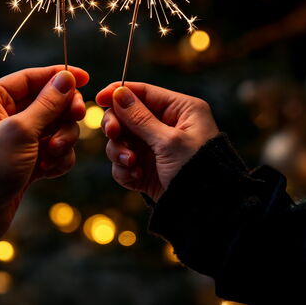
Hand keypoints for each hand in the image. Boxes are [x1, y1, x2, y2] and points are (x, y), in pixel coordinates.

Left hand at [0, 65, 88, 236]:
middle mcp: (3, 115)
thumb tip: (67, 78)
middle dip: (63, 113)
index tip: (86, 78)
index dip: (60, 76)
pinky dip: (56, 159)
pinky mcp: (26, 161)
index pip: (31, 78)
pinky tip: (48, 170)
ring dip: (62, 139)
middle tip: (77, 117)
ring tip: (52, 154)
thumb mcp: (20, 130)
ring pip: (55, 127)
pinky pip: (53, 151)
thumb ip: (48, 103)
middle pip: (48, 102)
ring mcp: (16, 139)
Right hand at [96, 82, 218, 200]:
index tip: (100, 98)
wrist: (206, 211)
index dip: (119, 93)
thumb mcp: (169, 141)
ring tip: (131, 164)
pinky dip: (125, 170)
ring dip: (120, 152)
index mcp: (180, 110)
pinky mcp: (146, 169)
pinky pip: (123, 163)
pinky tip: (137, 178)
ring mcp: (155, 148)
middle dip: (117, 126)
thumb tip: (119, 93)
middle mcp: (166, 126)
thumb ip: (140, 118)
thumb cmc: (197, 170)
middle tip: (113, 134)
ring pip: (121, 141)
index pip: (144, 93)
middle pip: (126, 116)